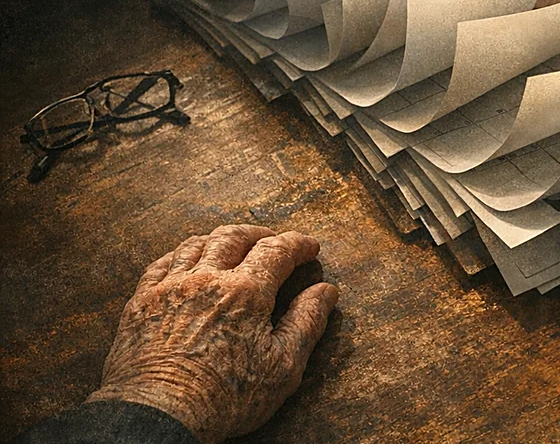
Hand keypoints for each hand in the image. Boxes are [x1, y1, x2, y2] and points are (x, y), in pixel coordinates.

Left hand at [86, 225, 338, 442]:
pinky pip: (160, 263)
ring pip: (195, 245)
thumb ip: (306, 323)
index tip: (309, 247)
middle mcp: (207, 280)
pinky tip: (187, 261)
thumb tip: (326, 291)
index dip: (298, 244)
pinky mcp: (141, 303)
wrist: (158, 417)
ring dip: (219, 239)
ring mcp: (170, 289)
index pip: (278, 250)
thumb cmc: (226, 398)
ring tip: (232, 245)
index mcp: (246, 292)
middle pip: (234, 237)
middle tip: (273, 239)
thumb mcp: (283, 367)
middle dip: (259, 234)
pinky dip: (180, 254)